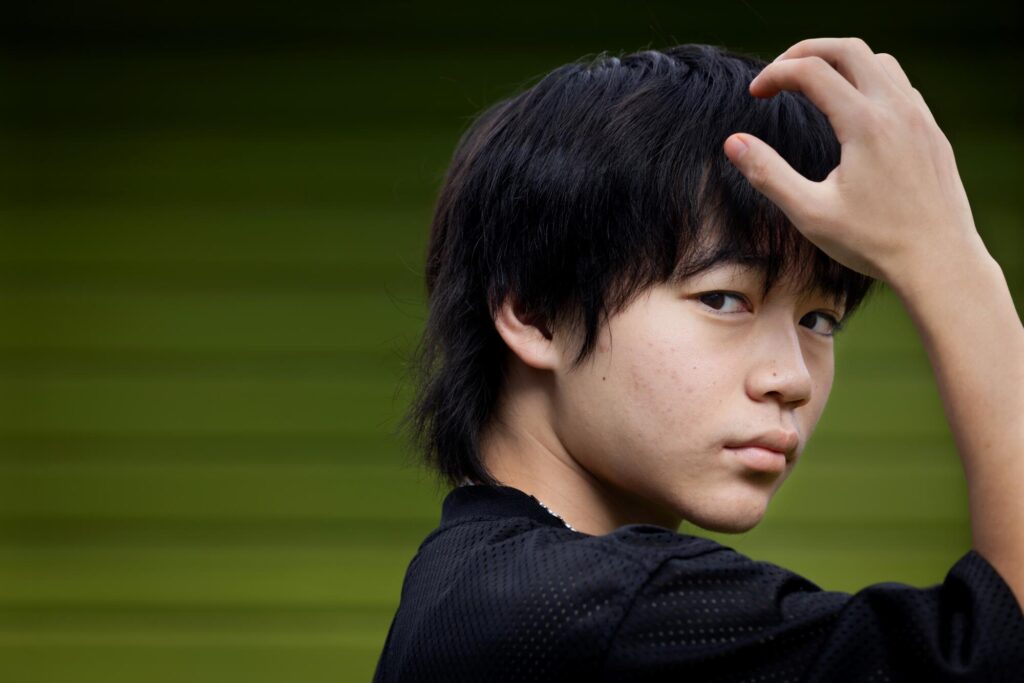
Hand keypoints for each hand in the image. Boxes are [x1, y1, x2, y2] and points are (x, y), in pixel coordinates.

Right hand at [723, 37, 984, 283]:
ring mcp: (919, 117)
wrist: (940, 261)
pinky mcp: (931, 131)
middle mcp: (896, 109)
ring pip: (878, 61)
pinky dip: (868, 80)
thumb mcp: (809, 213)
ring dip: (840, 62)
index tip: (755, 95)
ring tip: (812, 86)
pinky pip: (899, 85)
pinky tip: (852, 111)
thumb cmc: (873, 243)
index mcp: (864, 124)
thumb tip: (733, 142)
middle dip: (805, 52)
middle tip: (778, 73)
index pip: (811, 71)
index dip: (775, 75)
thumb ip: (768, 174)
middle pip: (847, 49)